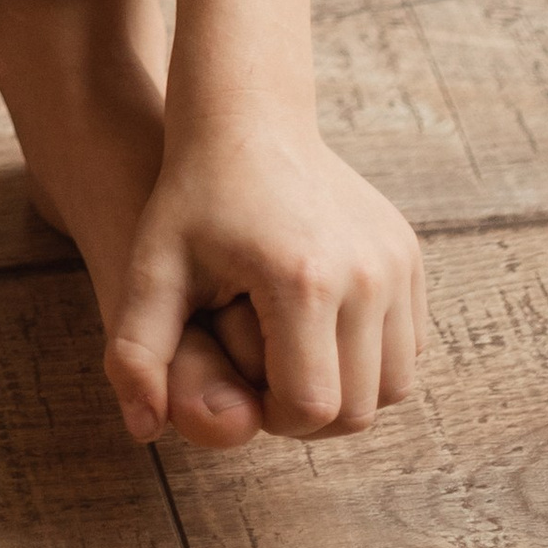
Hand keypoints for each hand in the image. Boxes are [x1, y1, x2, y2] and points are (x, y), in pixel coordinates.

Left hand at [107, 113, 427, 448]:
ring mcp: (396, 261)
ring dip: (347, 391)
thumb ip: (137, 350)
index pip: (310, 408)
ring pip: (394, 385)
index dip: (272, 416)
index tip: (241, 385)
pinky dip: (371, 359)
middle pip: (359, 407)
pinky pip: (408, 345)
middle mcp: (365, 274)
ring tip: (293, 360)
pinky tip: (319, 333)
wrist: (247, 117)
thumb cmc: (192, 195)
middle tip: (266, 380)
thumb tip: (140, 430)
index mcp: (302, 282)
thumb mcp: (151, 266)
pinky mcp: (409, 252)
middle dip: (310, 414)